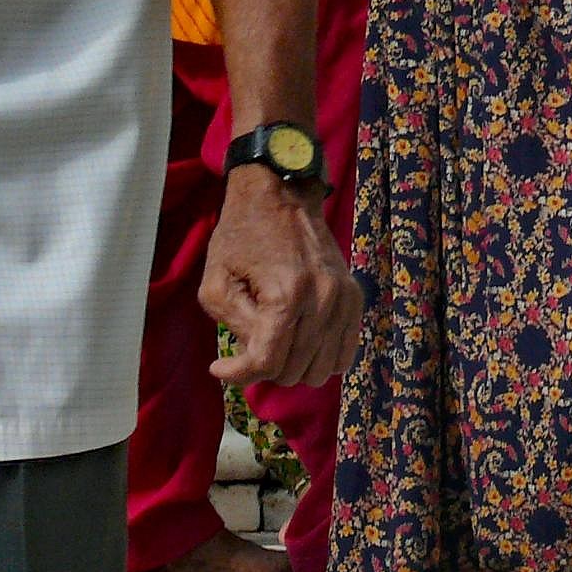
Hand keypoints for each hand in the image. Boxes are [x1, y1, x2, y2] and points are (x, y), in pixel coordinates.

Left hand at [204, 166, 362, 389]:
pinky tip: (299, 343)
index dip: (238, 374)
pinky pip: (345, 353)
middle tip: (246, 344)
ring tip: (273, 342)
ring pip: (321, 369)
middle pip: (293, 369)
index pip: (267, 363)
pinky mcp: (354, 297)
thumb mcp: (216, 285)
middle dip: (263, 367)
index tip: (217, 366)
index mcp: (287, 295)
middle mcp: (324, 299)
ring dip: (291, 365)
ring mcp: (344, 299)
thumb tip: (250, 365)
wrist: (283, 197)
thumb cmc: (240, 239)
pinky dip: (320, 358)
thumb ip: (235, 329)